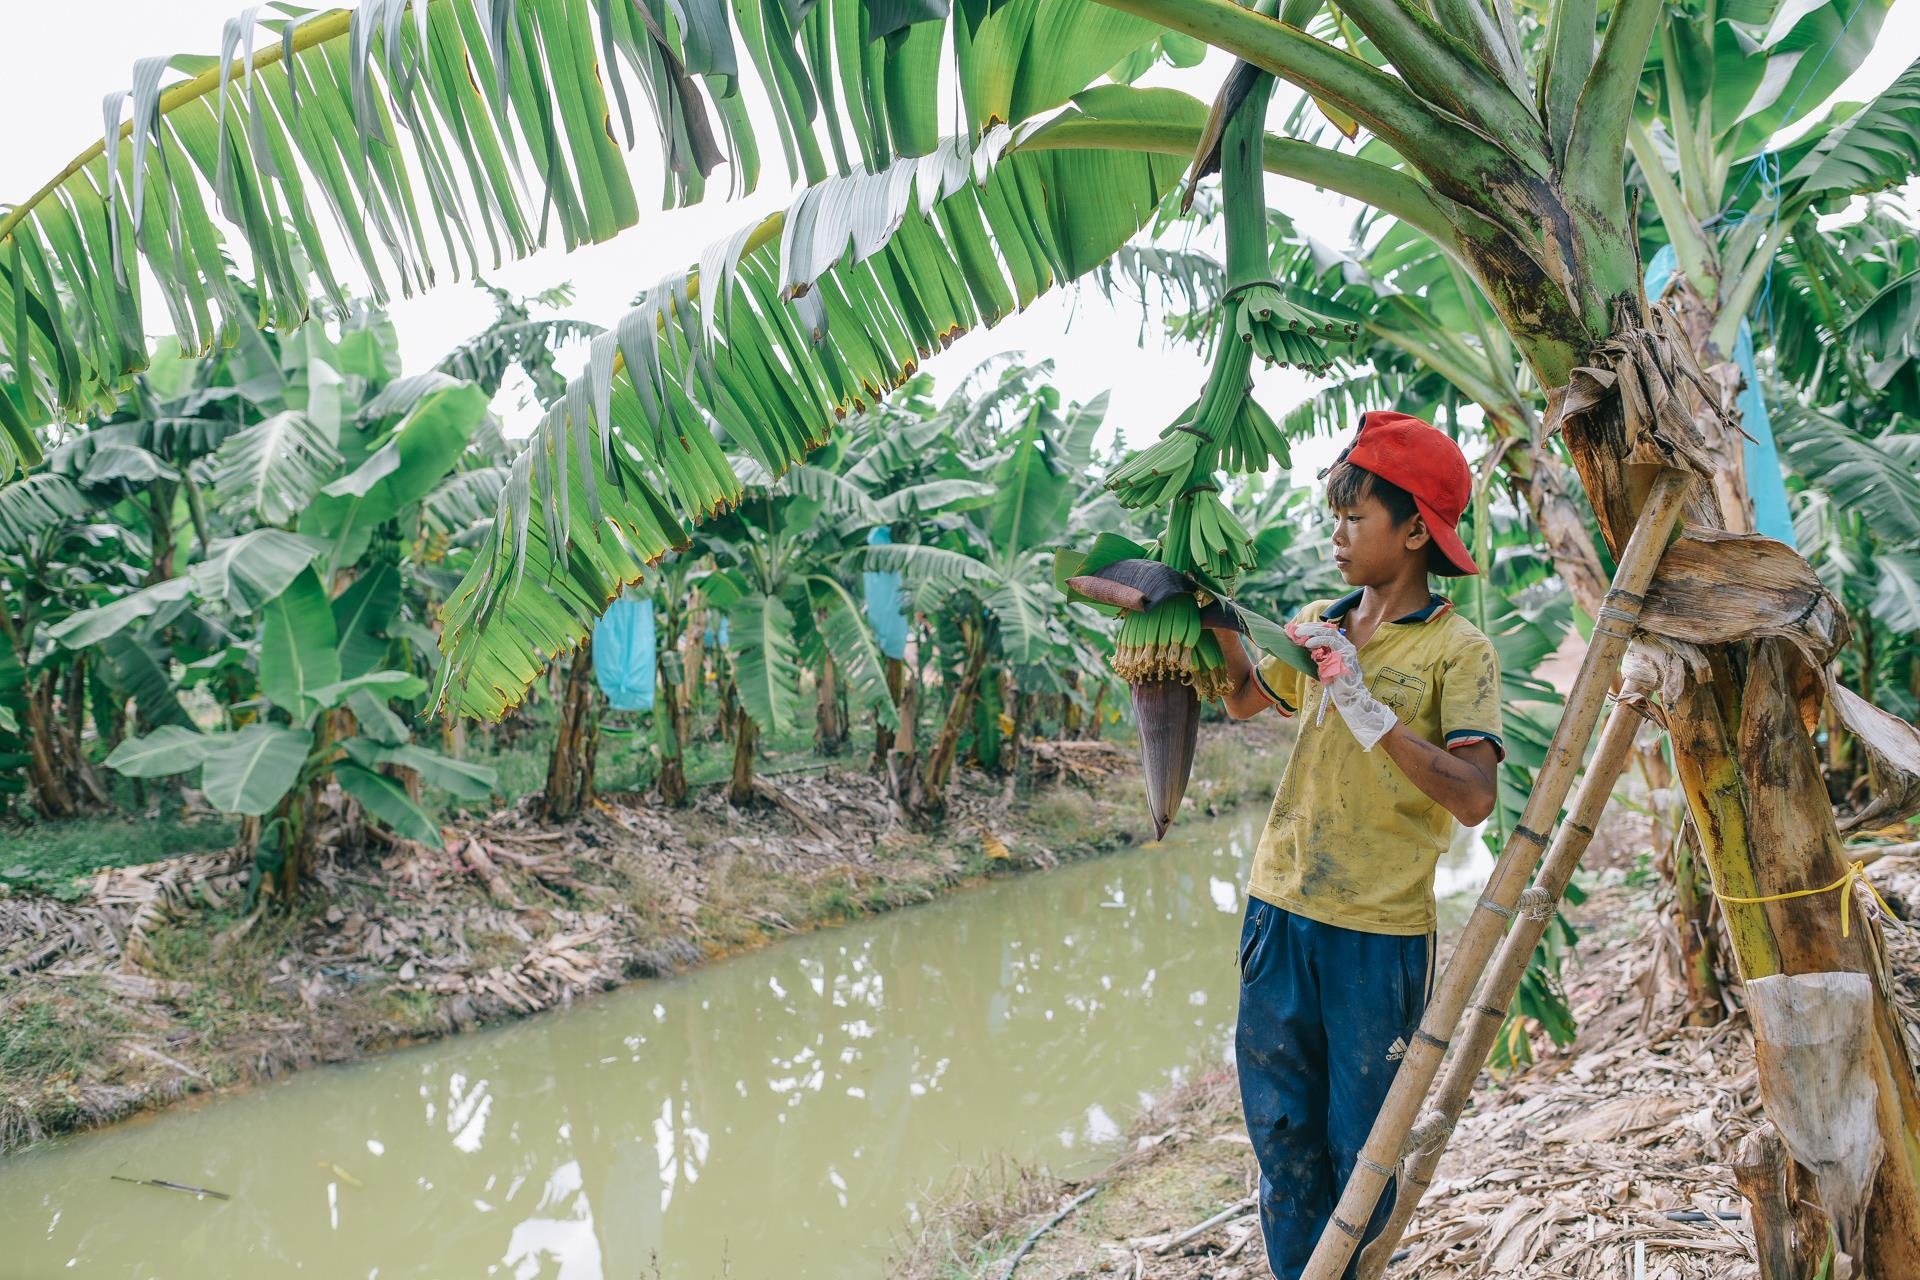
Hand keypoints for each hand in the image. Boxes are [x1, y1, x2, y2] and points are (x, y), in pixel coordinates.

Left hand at [1283, 620, 1396, 750]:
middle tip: (1296, 630)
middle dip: (1310, 628)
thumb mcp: (1326, 668)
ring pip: (1329, 633)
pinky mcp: (1346, 655)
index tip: (1299, 630)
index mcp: (1342, 648)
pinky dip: (1318, 640)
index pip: (1327, 632)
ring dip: (1312, 632)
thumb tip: (1306, 646)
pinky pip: (1330, 642)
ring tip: (1299, 635)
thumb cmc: (1338, 686)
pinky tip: (1308, 644)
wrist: (1350, 699)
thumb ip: (1320, 656)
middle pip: (1327, 630)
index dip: (1313, 629)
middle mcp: (1346, 646)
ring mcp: (1347, 650)